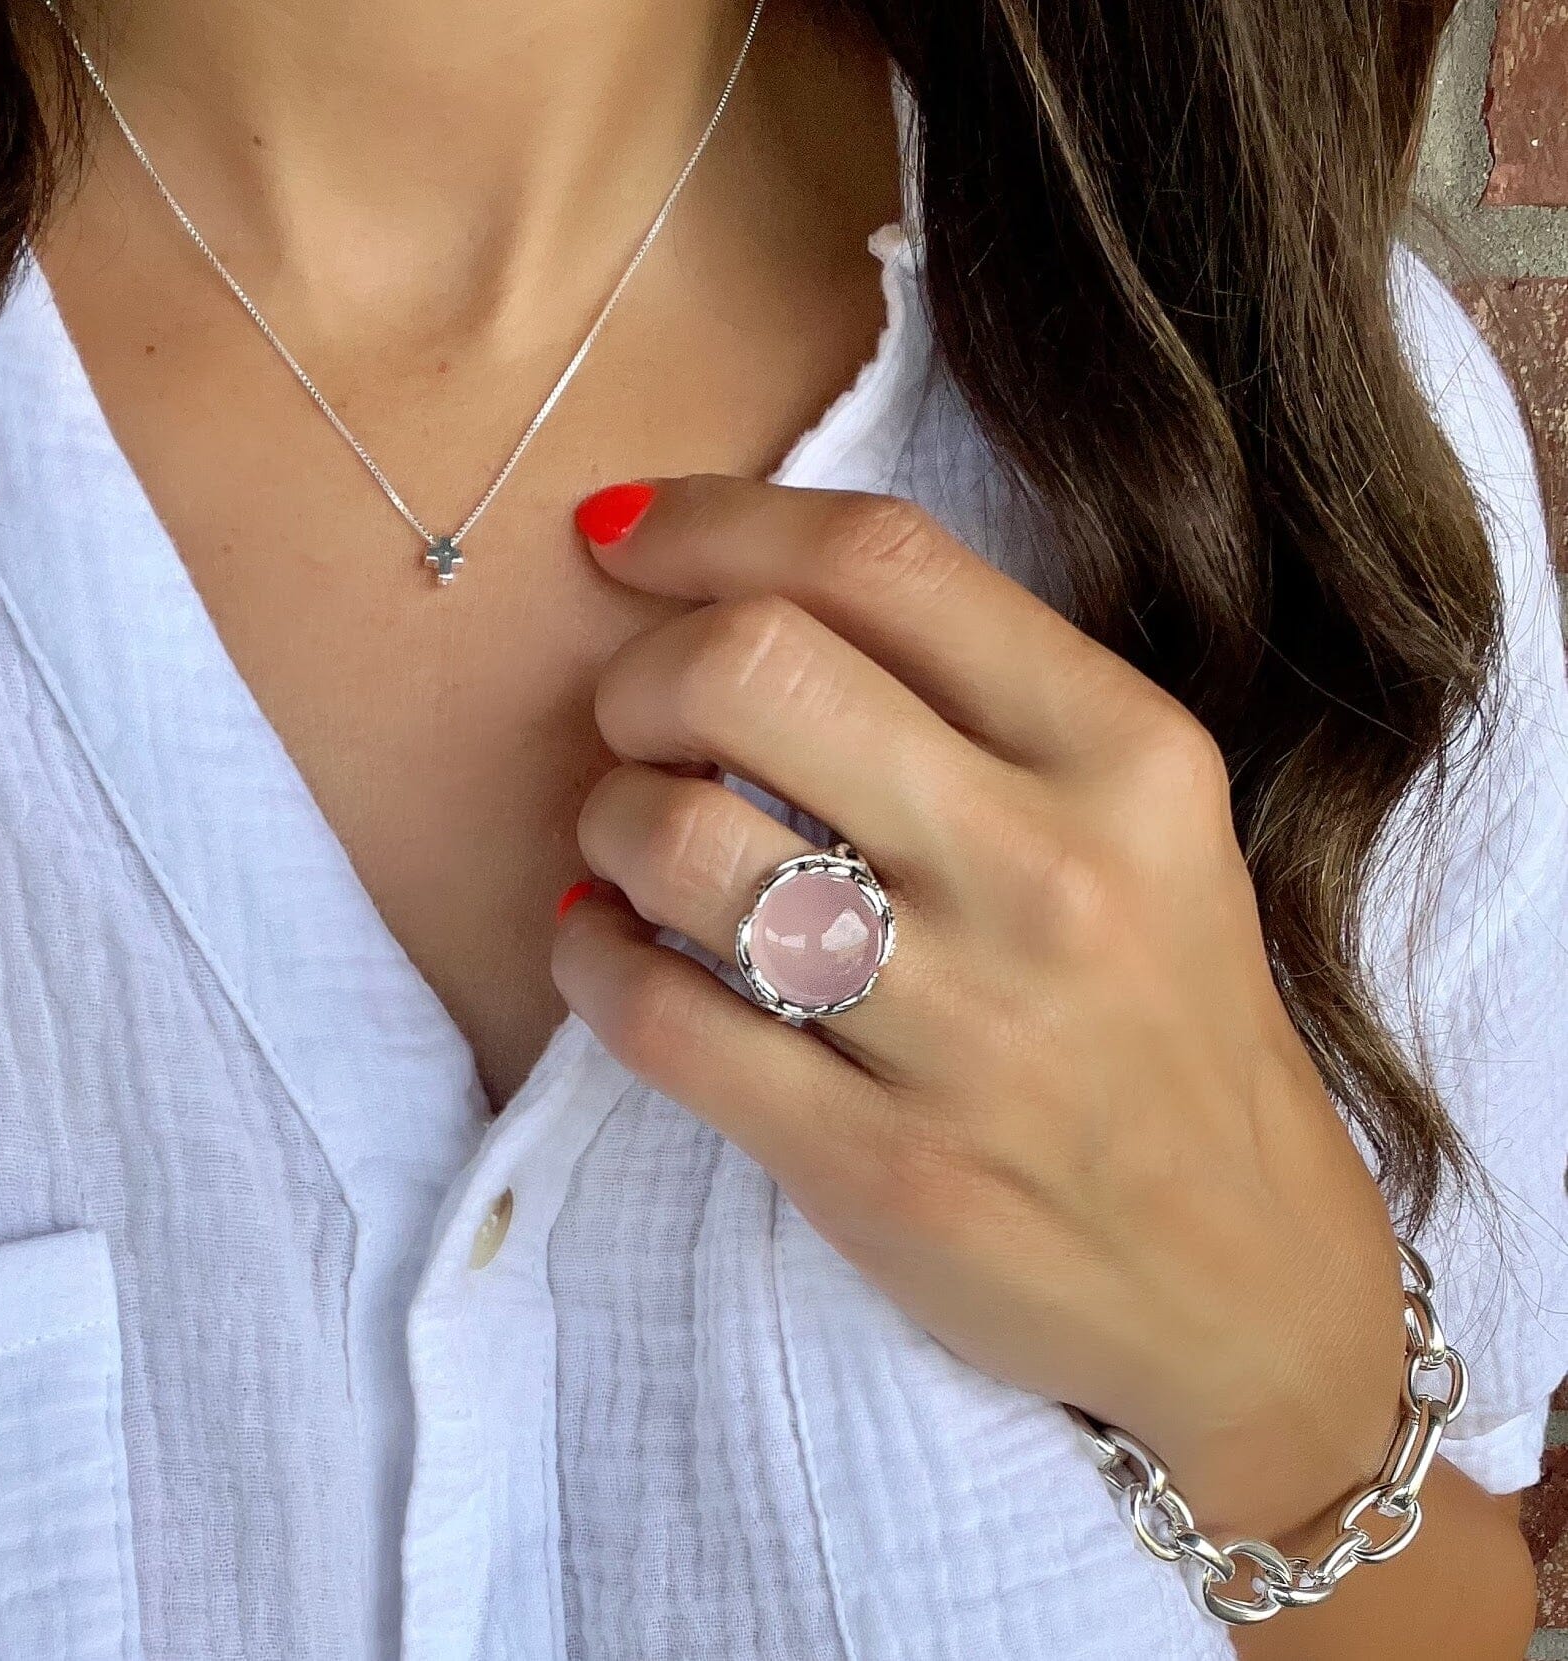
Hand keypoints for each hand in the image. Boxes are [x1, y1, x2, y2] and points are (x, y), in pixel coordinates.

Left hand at [552, 475, 1406, 1544]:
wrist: (1239, 1269)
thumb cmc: (1163, 1014)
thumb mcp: (1140, 818)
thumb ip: (973, 698)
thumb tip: (724, 596)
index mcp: (1129, 752)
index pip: (880, 562)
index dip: (714, 523)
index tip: (624, 540)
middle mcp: (1053, 872)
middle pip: (750, 668)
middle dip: (639, 679)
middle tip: (639, 728)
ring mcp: (968, 1028)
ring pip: (677, 839)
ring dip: (607, 824)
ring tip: (633, 853)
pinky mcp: (881, 1166)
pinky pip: (654, 1013)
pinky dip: (592, 958)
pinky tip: (612, 949)